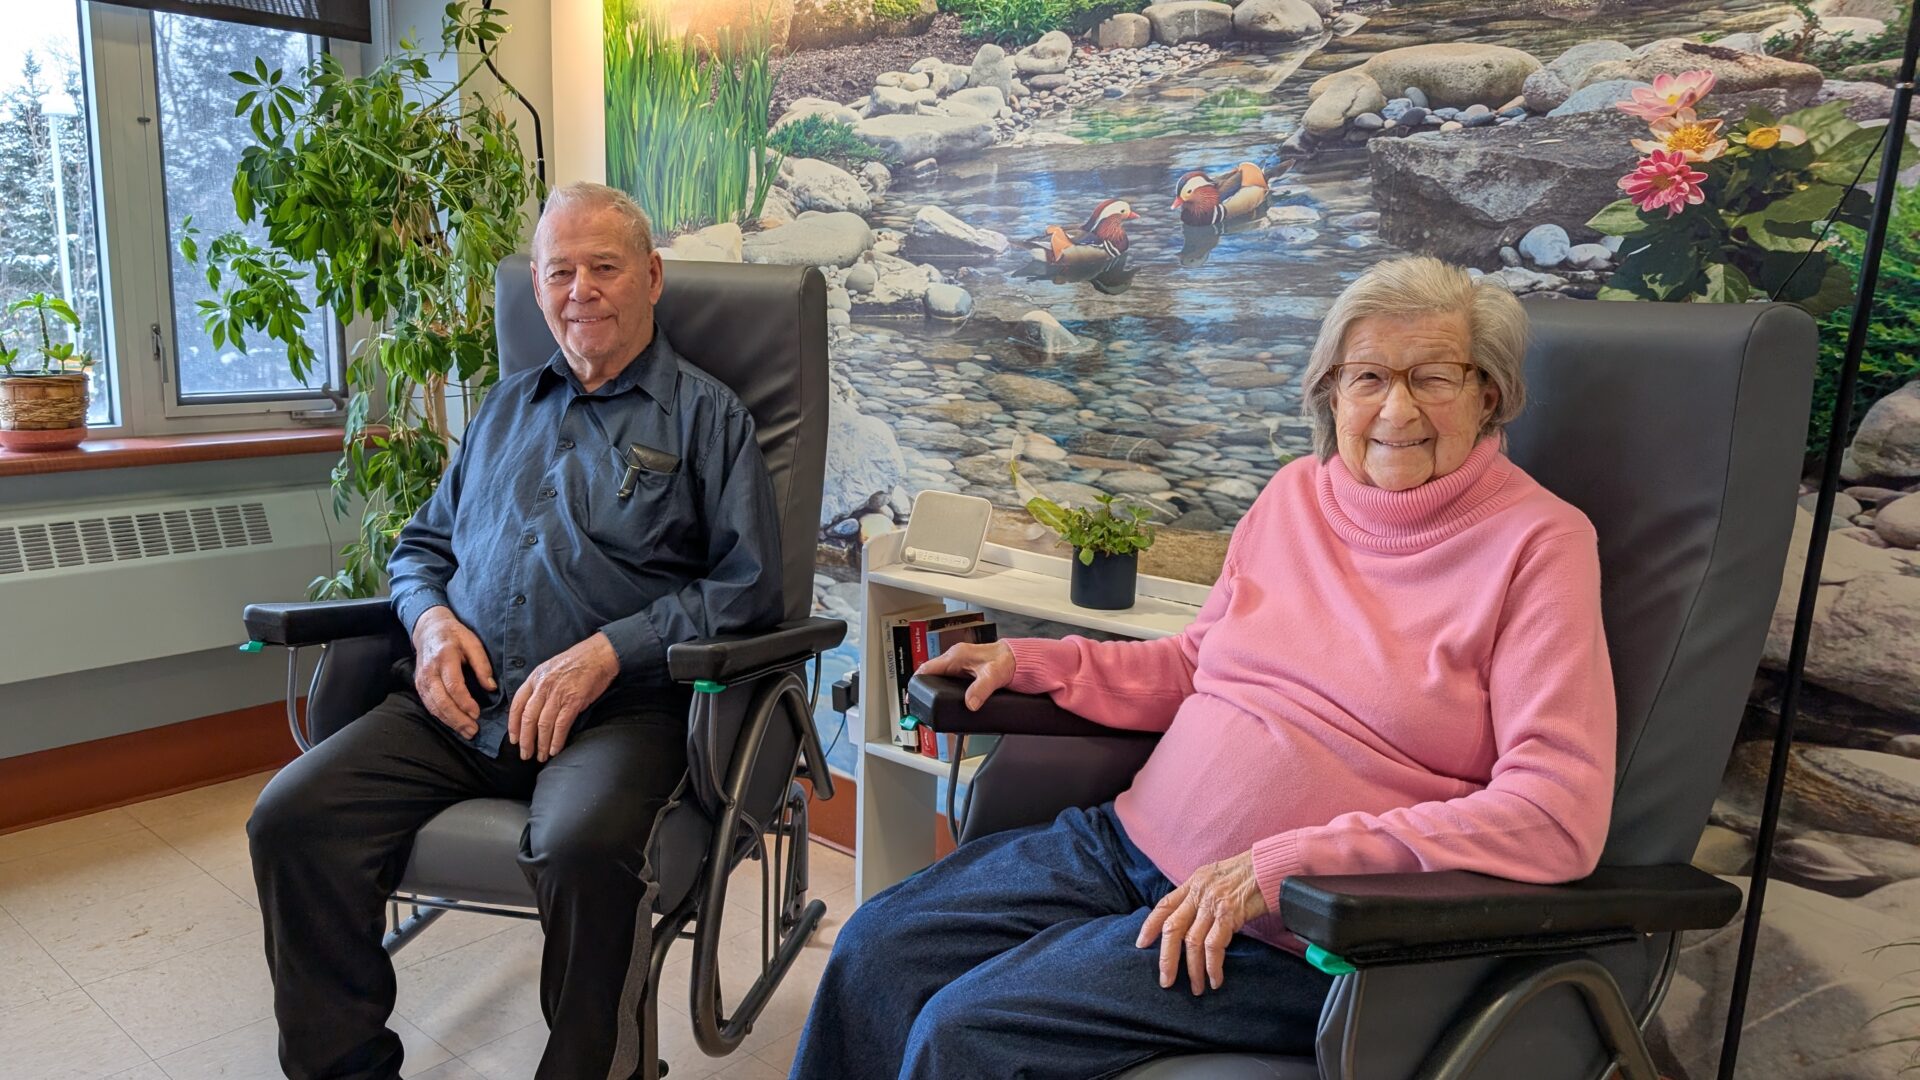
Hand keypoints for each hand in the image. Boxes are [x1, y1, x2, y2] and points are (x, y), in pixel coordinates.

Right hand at [410, 606, 495, 738]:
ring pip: (433, 706)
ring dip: (450, 722)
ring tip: (466, 732)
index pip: (453, 685)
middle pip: (441, 700)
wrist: (428, 629)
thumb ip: (482, 664)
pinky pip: (429, 705)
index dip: (465, 703)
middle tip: (473, 731)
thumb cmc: (455, 635)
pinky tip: (453, 725)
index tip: (477, 714)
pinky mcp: (418, 685)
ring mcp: (421, 679)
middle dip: (457, 718)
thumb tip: (491, 687)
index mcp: (445, 657)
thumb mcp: (472, 642)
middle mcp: (430, 671)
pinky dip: (441, 717)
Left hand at [508, 633, 619, 761]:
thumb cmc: (577, 661)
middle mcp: (543, 686)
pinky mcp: (573, 701)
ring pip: (543, 725)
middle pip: (528, 718)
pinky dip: (556, 740)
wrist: (599, 654)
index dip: (513, 725)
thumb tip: (534, 709)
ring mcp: (558, 694)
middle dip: (525, 740)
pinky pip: (561, 725)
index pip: (517, 705)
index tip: (514, 739)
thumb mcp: (550, 669)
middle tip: (525, 755)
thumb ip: (540, 687)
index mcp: (535, 678)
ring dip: (540, 744)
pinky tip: (554, 750)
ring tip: (541, 756)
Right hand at [914, 641, 1015, 710]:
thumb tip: (970, 703)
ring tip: (930, 705)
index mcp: (957, 655)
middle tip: (920, 705)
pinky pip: (949, 681)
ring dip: (934, 690)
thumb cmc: (1007, 660)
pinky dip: (945, 691)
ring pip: (939, 678)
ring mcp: (960, 665)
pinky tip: (946, 700)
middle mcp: (956, 659)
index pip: (927, 668)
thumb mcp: (994, 676)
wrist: (1019, 659)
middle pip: (931, 675)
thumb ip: (982, 689)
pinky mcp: (965, 672)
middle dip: (924, 689)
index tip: (911, 695)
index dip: (916, 682)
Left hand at [1136, 851, 1267, 994]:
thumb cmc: (1251, 873)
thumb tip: (1195, 917)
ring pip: (1191, 942)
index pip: (1164, 905)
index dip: (1149, 926)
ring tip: (1196, 988)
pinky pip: (1213, 946)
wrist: (1273, 864)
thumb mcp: (1218, 877)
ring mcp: (1213, 903)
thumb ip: (1203, 894)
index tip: (1141, 944)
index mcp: (1194, 882)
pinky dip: (1212, 966)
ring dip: (1192, 970)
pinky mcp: (1230, 914)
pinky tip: (1214, 979)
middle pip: (1172, 928)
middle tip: (1166, 981)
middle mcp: (1199, 892)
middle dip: (1166, 958)